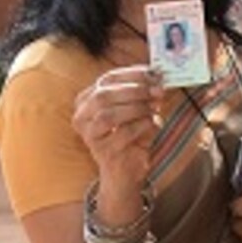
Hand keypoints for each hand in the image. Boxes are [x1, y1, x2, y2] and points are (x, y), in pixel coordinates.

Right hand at [72, 66, 163, 196]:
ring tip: (155, 107)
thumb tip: (159, 76)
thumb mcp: (136, 109)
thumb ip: (142, 92)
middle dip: (135, 90)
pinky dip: (142, 125)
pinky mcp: (102, 151)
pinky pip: (122, 134)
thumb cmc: (132, 135)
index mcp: (87, 100)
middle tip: (158, 91)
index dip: (132, 74)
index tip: (154, 73)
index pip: (107, 79)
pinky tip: (153, 123)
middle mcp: (82, 116)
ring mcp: (89, 135)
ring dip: (137, 108)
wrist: (127, 169)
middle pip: (104, 95)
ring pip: (109, 115)